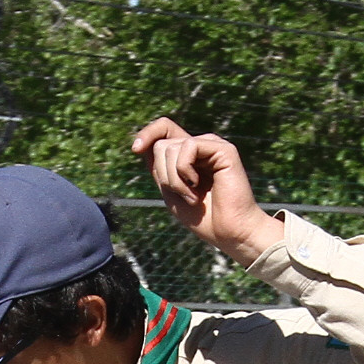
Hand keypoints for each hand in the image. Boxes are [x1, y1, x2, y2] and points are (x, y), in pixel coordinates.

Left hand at [131, 118, 285, 267]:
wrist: (229, 233)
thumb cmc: (203, 218)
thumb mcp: (170, 191)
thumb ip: (158, 168)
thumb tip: (142, 145)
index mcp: (188, 155)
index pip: (164, 130)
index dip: (147, 134)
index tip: (135, 149)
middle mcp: (200, 147)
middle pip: (161, 144)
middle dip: (163, 174)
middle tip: (183, 195)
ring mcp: (212, 146)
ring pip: (171, 147)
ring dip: (174, 179)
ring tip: (192, 196)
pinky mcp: (223, 149)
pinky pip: (188, 146)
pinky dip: (184, 171)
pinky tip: (197, 186)